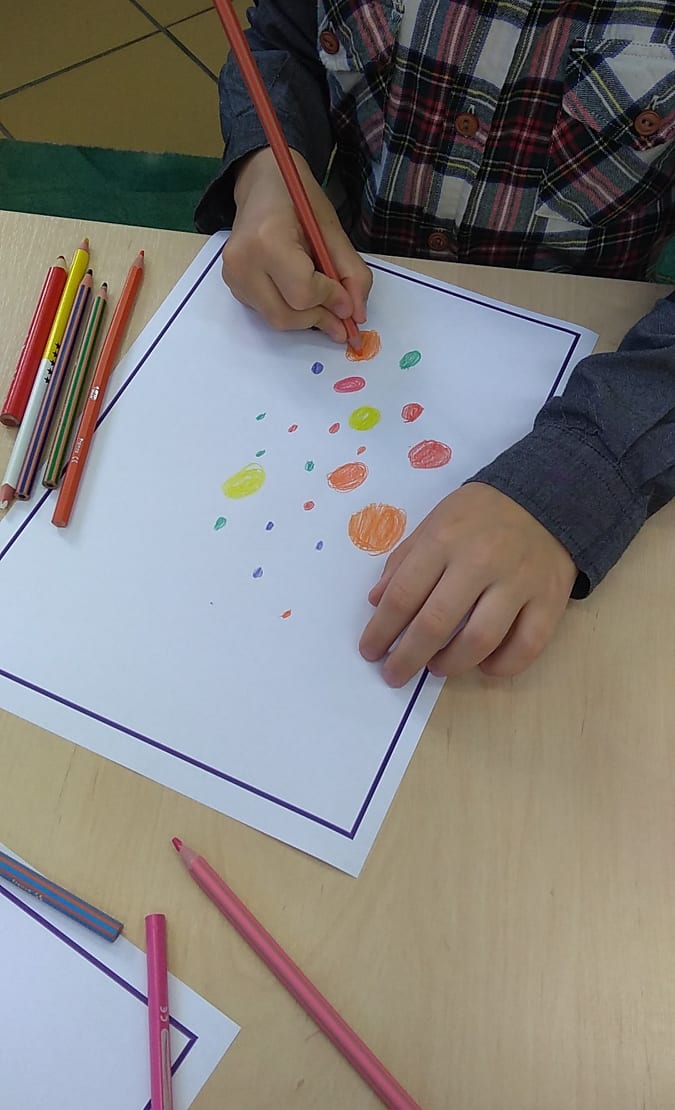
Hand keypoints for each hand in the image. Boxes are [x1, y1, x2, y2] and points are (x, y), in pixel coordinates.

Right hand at [222, 147, 371, 342]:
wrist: (261, 184)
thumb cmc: (297, 199)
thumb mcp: (332, 229)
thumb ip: (351, 272)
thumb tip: (356, 314)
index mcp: (268, 240)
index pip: (303, 293)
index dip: (331, 301)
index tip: (348, 301)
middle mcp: (243, 261)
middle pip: (287, 315)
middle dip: (319, 318)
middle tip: (341, 315)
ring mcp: (233, 275)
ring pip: (276, 319)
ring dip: (305, 317)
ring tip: (322, 301)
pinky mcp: (232, 285)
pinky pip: (266, 312)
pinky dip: (290, 310)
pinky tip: (299, 291)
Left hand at [359, 483, 577, 684]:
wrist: (546, 497)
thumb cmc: (480, 514)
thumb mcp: (434, 522)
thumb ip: (403, 561)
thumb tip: (376, 602)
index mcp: (444, 539)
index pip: (404, 595)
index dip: (381, 630)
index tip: (370, 651)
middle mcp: (480, 561)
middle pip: (436, 623)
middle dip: (407, 658)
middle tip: (394, 675)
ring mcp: (519, 582)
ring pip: (480, 640)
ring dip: (451, 664)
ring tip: (437, 667)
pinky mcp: (550, 599)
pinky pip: (526, 646)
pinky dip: (502, 665)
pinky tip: (484, 666)